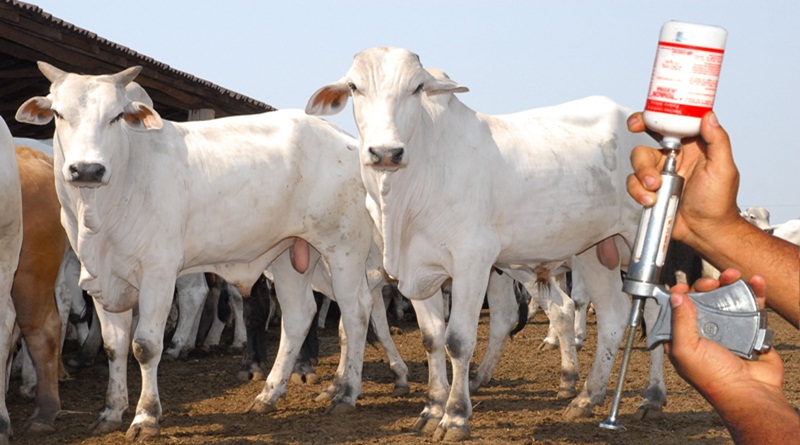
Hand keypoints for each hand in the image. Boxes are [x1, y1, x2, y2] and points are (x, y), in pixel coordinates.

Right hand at [626, 112, 742, 246]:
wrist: (705, 231)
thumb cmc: (718, 202)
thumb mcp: (723, 168)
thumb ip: (718, 140)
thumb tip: (708, 115)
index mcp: (692, 146)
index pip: (672, 124)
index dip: (656, 116)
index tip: (645, 117)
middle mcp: (674, 157)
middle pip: (648, 139)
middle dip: (639, 136)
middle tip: (634, 132)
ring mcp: (659, 174)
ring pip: (638, 162)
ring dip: (642, 172)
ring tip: (655, 187)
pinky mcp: (649, 190)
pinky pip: (633, 183)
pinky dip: (638, 191)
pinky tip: (651, 200)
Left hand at [665, 269, 783, 405]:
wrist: (750, 392)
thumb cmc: (714, 379)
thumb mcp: (686, 350)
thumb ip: (679, 322)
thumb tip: (676, 297)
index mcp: (683, 337)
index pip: (676, 310)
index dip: (678, 295)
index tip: (683, 286)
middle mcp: (704, 331)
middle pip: (702, 299)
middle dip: (706, 285)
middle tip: (711, 282)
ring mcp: (728, 329)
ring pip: (726, 298)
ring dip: (730, 283)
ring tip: (734, 275)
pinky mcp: (750, 328)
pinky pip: (751, 305)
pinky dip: (754, 291)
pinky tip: (755, 282)